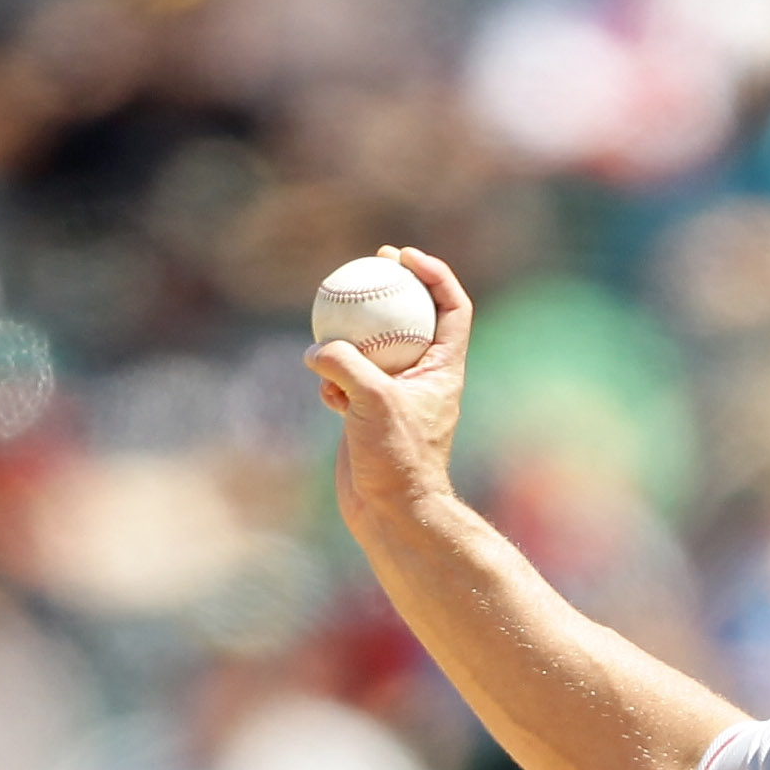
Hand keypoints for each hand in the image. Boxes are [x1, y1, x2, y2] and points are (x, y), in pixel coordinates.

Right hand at [311, 247, 473, 554]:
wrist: (391, 512)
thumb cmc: (397, 458)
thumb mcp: (372, 401)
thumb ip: (345, 364)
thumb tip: (316, 349)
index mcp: (444, 368)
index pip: (452, 307)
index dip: (435, 274)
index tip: (405, 257)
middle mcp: (422, 377)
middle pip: (412, 317)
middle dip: (394, 286)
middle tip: (371, 261)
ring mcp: (393, 395)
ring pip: (373, 347)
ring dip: (353, 334)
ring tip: (332, 318)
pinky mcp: (366, 414)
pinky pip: (347, 381)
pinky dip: (333, 380)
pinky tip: (324, 392)